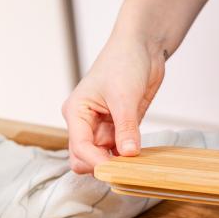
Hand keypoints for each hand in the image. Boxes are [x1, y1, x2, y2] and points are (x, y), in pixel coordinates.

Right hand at [62, 38, 164, 172]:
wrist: (141, 48)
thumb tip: (128, 154)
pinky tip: (139, 159)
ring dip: (116, 164)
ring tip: (135, 166)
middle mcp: (86, 124)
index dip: (96, 161)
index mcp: (77, 112)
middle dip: (101, 166)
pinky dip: (127, 159)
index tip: (115, 169)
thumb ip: (126, 127)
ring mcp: (102, 128)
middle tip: (125, 169)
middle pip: (84, 158)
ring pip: (102, 158)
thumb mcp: (124, 96)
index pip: (79, 147)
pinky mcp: (118, 130)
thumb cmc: (123, 61)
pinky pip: (119, 152)